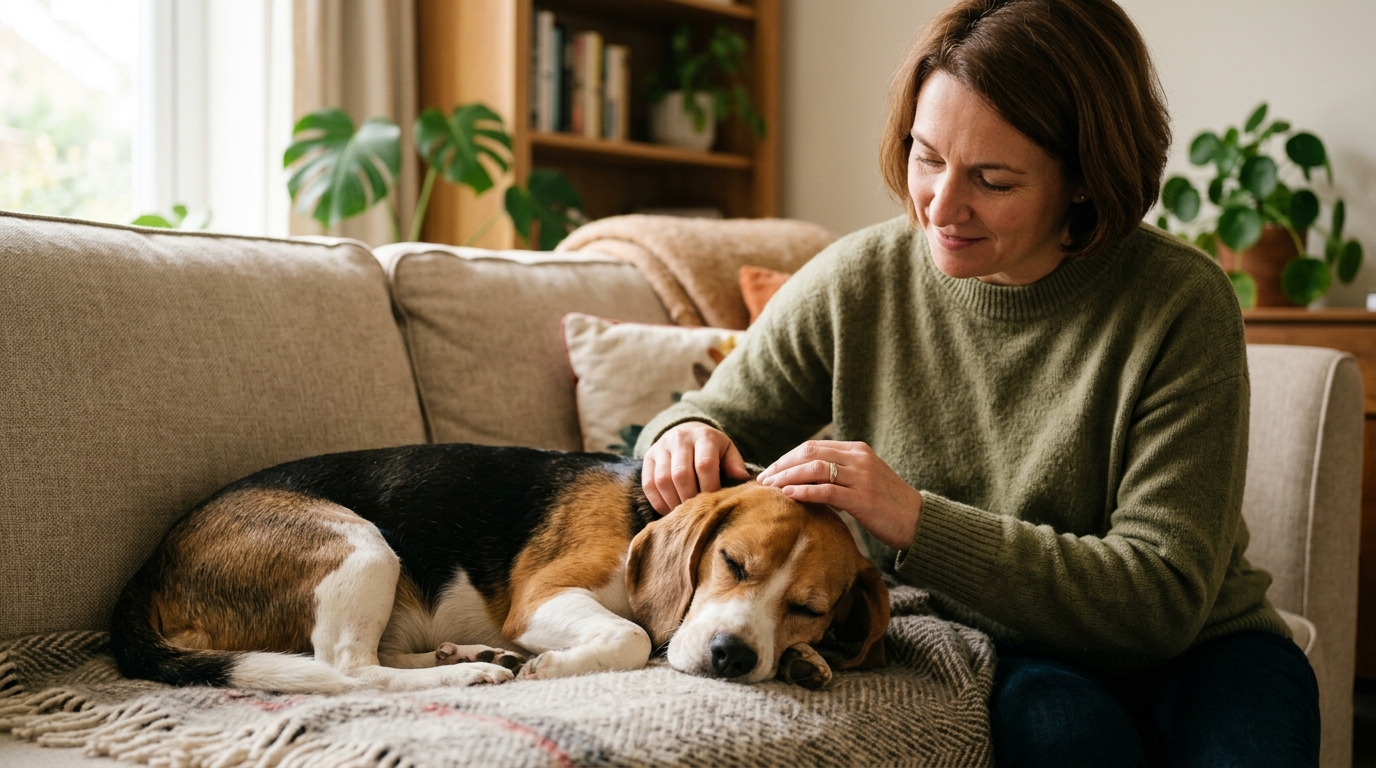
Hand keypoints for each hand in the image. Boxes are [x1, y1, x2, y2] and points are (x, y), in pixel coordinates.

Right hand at [642, 422, 750, 514]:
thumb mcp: (727, 450)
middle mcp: (679, 438)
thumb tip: (742, 479)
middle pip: (681, 474)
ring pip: (662, 480)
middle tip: (697, 513)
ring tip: (683, 514)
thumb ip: (734, 464)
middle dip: (690, 498)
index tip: (713, 503)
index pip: (704, 465)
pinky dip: (658, 501)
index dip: (709, 487)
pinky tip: (669, 510)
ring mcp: (661, 447)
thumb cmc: (711, 448)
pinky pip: (649, 484)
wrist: (686, 431)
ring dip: (673, 502)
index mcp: (704, 436)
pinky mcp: (648, 458)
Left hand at [756, 440, 921, 549]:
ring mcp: (861, 477)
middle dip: (783, 465)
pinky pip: (826, 490)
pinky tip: (788, 496)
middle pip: (810, 453)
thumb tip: (805, 479)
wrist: (917, 521)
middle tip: (764, 479)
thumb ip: (839, 473)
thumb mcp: (863, 480)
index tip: (771, 470)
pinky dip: (804, 491)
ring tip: (770, 488)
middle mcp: (858, 459)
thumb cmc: (887, 504)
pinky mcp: (863, 498)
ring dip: (787, 477)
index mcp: (857, 451)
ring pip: (815, 469)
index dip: (788, 458)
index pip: (813, 447)